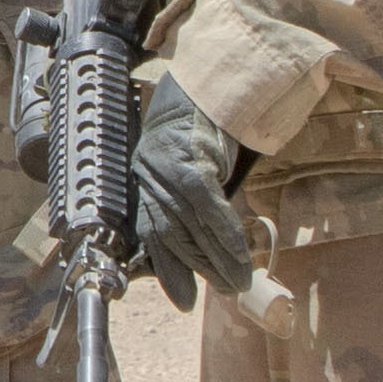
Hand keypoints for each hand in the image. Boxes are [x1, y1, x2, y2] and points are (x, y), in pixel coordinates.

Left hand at [129, 75, 254, 309]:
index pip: (150, 233)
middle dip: (197, 268)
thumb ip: (188, 204)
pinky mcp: (187, 158)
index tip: (182, 300)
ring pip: (188, 226)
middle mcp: (145, 173)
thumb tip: (206, 251)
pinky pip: (205, 207)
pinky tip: (239, 254)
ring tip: (238, 280)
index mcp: (143, 178)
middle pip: (169, 234)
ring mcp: (162, 166)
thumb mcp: (190, 167)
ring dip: (216, 259)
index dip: (167, 269)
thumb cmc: (204, 127)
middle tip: (225, 288)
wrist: (215, 81)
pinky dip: (224, 235)